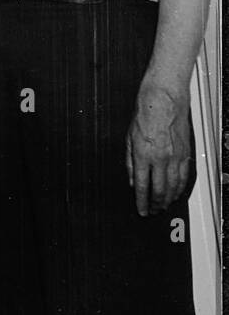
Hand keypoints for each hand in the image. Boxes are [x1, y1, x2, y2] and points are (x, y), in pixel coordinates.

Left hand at [126, 84, 192, 215]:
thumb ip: (129, 163)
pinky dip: (180, 188)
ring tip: (163, 207)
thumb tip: (131, 181)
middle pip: (160, 190)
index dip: (141, 202)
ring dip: (168, 199)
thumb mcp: (128, 140)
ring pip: (174, 186)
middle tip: (152, 212)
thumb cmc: (144, 117)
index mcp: (143, 156)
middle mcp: (161, 159)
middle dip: (155, 204)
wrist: (163, 102)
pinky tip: (176, 193)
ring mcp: (176, 157)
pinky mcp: (186, 153)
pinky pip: (184, 176)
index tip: (141, 211)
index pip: (142, 186)